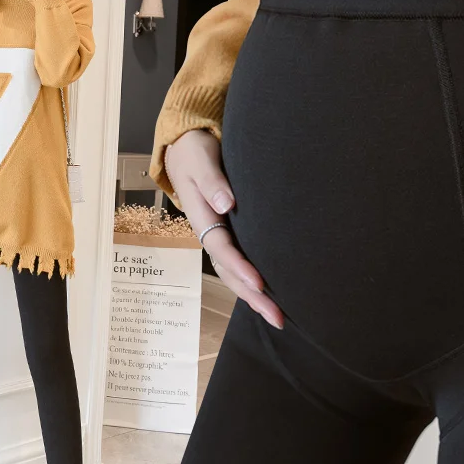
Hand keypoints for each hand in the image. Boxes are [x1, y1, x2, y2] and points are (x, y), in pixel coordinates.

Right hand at [166, 130, 283, 329]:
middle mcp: (211, 232)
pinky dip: (252, 282)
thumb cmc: (195, 152)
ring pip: (234, 273)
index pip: (222, 248)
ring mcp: (219, 235)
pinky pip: (239, 264)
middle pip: (230, 272)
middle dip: (252, 296)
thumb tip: (227, 204)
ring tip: (277, 316)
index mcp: (202, 217)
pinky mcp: (229, 233)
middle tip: (277, 318)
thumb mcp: (201, 161)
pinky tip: (269, 295)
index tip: (260, 284)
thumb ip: (213, 182)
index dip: (240, 267)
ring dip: (254, 296)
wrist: (186, 146)